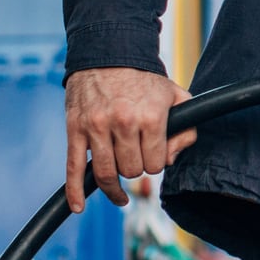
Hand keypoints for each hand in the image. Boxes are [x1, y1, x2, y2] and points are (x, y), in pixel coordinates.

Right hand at [65, 67, 195, 212]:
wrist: (108, 53)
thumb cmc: (144, 79)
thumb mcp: (176, 97)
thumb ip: (186, 130)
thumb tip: (171, 160)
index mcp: (151, 117)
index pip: (155, 164)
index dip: (155, 161)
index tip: (152, 151)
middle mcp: (123, 123)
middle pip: (131, 170)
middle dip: (136, 166)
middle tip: (135, 153)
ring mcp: (96, 127)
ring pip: (107, 174)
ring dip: (114, 184)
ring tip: (120, 191)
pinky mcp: (75, 129)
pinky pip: (73, 167)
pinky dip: (74, 191)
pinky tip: (78, 206)